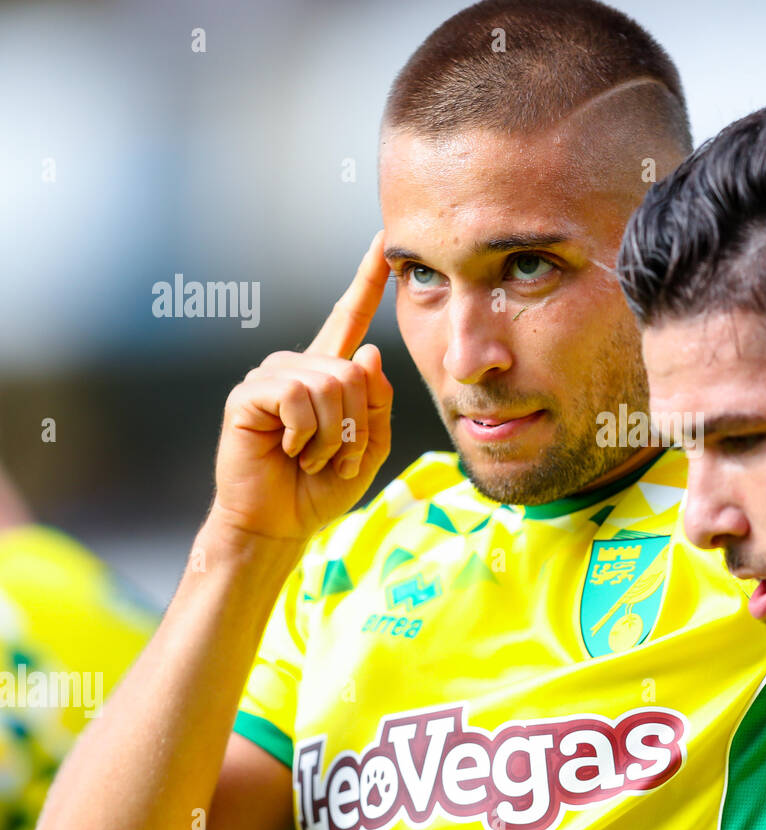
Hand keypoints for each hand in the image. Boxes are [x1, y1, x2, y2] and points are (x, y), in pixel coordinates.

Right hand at [210, 231, 393, 541]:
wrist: (280, 522)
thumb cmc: (322, 487)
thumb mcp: (369, 447)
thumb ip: (377, 402)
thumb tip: (368, 353)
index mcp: (328, 373)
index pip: (350, 316)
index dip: (367, 279)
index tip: (383, 238)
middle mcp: (299, 366)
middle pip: (354, 370)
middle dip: (356, 425)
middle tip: (337, 456)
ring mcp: (271, 376)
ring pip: (329, 383)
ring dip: (333, 435)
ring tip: (311, 456)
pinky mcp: (248, 394)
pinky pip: (298, 397)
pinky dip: (306, 433)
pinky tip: (288, 450)